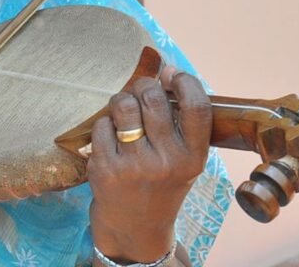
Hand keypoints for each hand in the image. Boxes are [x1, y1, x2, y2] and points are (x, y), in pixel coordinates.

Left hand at [87, 65, 210, 263]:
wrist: (135, 228)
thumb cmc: (162, 184)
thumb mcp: (183, 160)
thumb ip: (180, 121)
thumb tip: (166, 70)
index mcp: (193, 158)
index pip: (196, 107)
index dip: (184, 81)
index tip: (173, 74)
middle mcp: (167, 162)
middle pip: (153, 98)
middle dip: (144, 85)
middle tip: (141, 90)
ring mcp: (134, 166)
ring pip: (124, 106)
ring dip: (121, 99)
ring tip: (123, 109)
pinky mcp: (105, 168)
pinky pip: (102, 125)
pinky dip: (105, 123)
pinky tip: (110, 136)